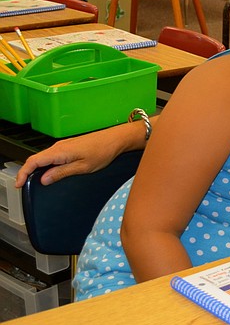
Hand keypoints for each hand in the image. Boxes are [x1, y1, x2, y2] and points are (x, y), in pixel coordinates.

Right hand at [14, 122, 142, 187]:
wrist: (116, 139)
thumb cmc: (103, 151)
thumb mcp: (83, 167)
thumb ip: (61, 173)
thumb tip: (43, 179)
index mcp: (60, 151)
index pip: (33, 161)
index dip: (23, 173)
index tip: (19, 184)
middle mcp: (59, 146)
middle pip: (36, 159)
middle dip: (27, 172)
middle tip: (24, 186)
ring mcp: (64, 145)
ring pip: (44, 157)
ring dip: (37, 168)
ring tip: (35, 181)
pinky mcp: (70, 146)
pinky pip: (53, 156)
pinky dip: (47, 164)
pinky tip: (51, 172)